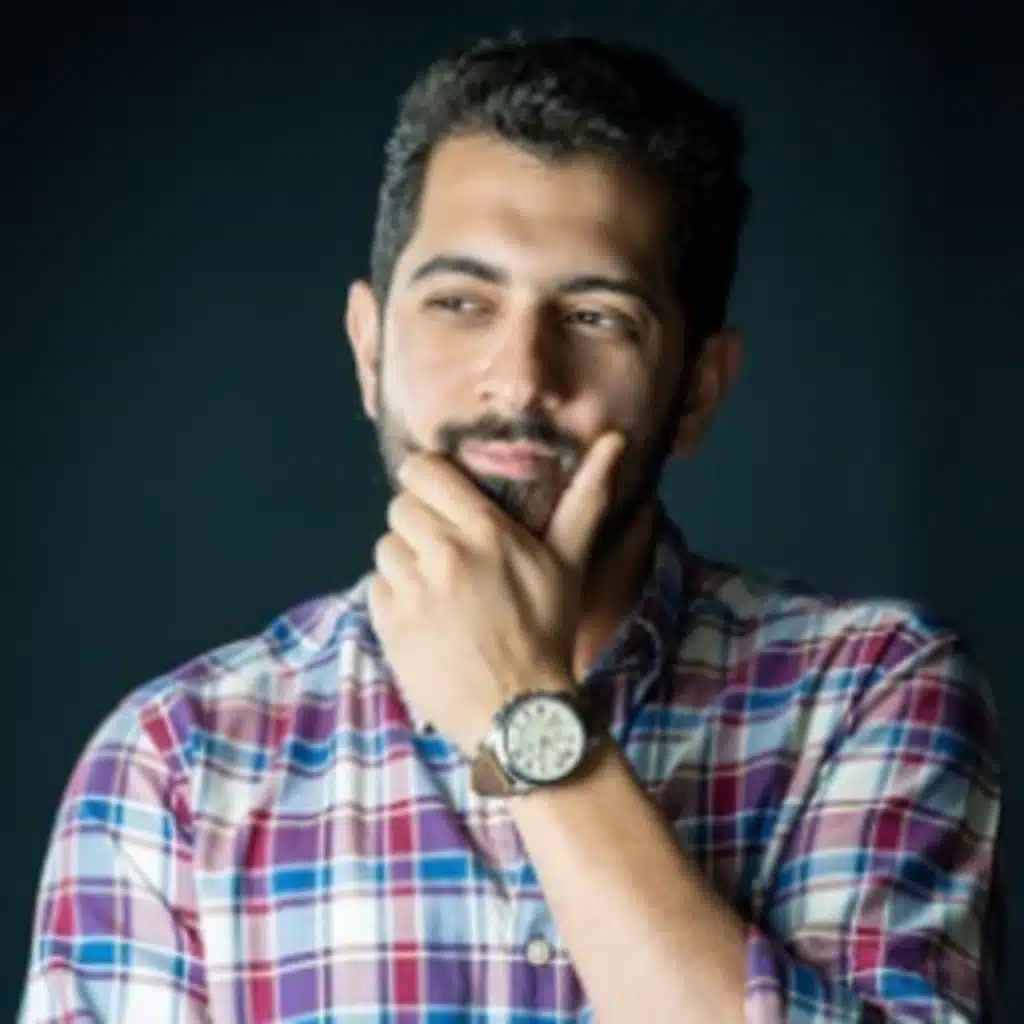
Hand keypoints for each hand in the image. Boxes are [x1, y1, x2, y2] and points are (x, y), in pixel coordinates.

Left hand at [367, 432, 625, 754]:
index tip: (439, 495)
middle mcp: (444, 554)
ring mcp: (413, 591)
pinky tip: (426, 618)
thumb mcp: (569, 562)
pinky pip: (376, 587)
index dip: (427, 481)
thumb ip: (586, 497)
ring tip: (439, 590)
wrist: (518, 713)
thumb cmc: (547, 632)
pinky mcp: (390, 625)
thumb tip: (615, 439)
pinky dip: (395, 597)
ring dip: (406, 561)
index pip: (422, 472)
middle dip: (420, 523)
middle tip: (447, 553)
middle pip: (400, 507)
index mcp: (485, 532)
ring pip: (386, 546)